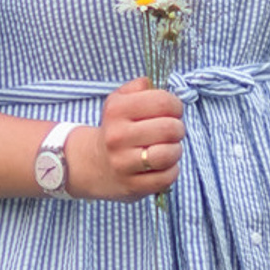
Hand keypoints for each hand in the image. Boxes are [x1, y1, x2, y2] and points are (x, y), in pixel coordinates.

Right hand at [68, 80, 183, 200]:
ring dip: (175, 150)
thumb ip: (138, 87)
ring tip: (168, 148)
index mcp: (116, 110)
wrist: (92, 165)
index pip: (163, 102)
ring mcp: (124, 163)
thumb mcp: (118, 101)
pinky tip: (162, 166)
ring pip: (169, 154)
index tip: (173, 112)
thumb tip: (152, 83)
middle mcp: (117, 136)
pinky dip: (171, 171)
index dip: (176, 106)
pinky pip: (167, 177)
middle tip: (171, 132)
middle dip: (178, 129)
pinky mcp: (133, 186)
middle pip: (170, 128)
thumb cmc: (115, 129)